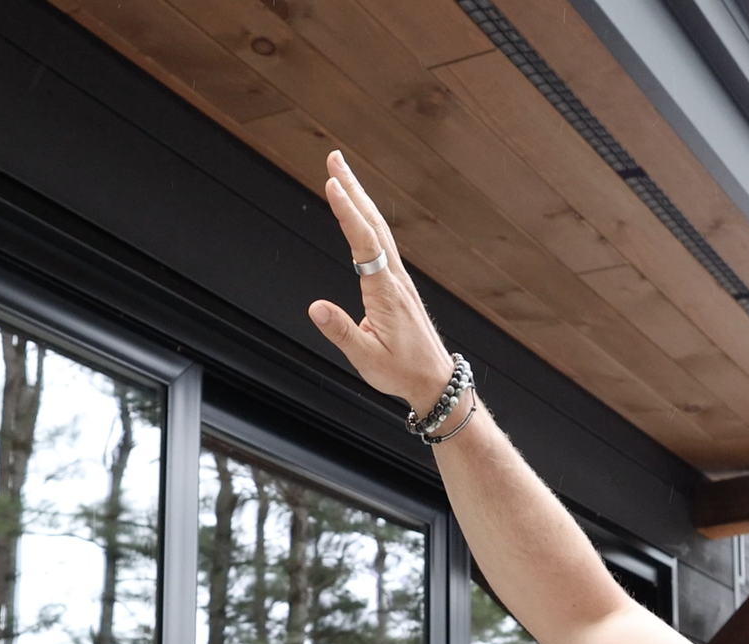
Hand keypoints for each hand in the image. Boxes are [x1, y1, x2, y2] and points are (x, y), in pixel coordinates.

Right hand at [307, 151, 457, 415]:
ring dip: (359, 199)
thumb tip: (315, 307)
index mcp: (385, 293)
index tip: (332, 184)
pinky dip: (366, 220)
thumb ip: (340, 331)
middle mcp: (394, 278)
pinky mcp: (396, 284)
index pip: (364, 243)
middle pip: (372, 224)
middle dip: (352, 189)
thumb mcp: (366, 358)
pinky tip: (358, 212)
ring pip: (377, 229)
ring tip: (340, 175)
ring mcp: (397, 279)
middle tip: (334, 159)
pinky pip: (380, 242)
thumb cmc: (401, 371)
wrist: (433, 379)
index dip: (347, 212)